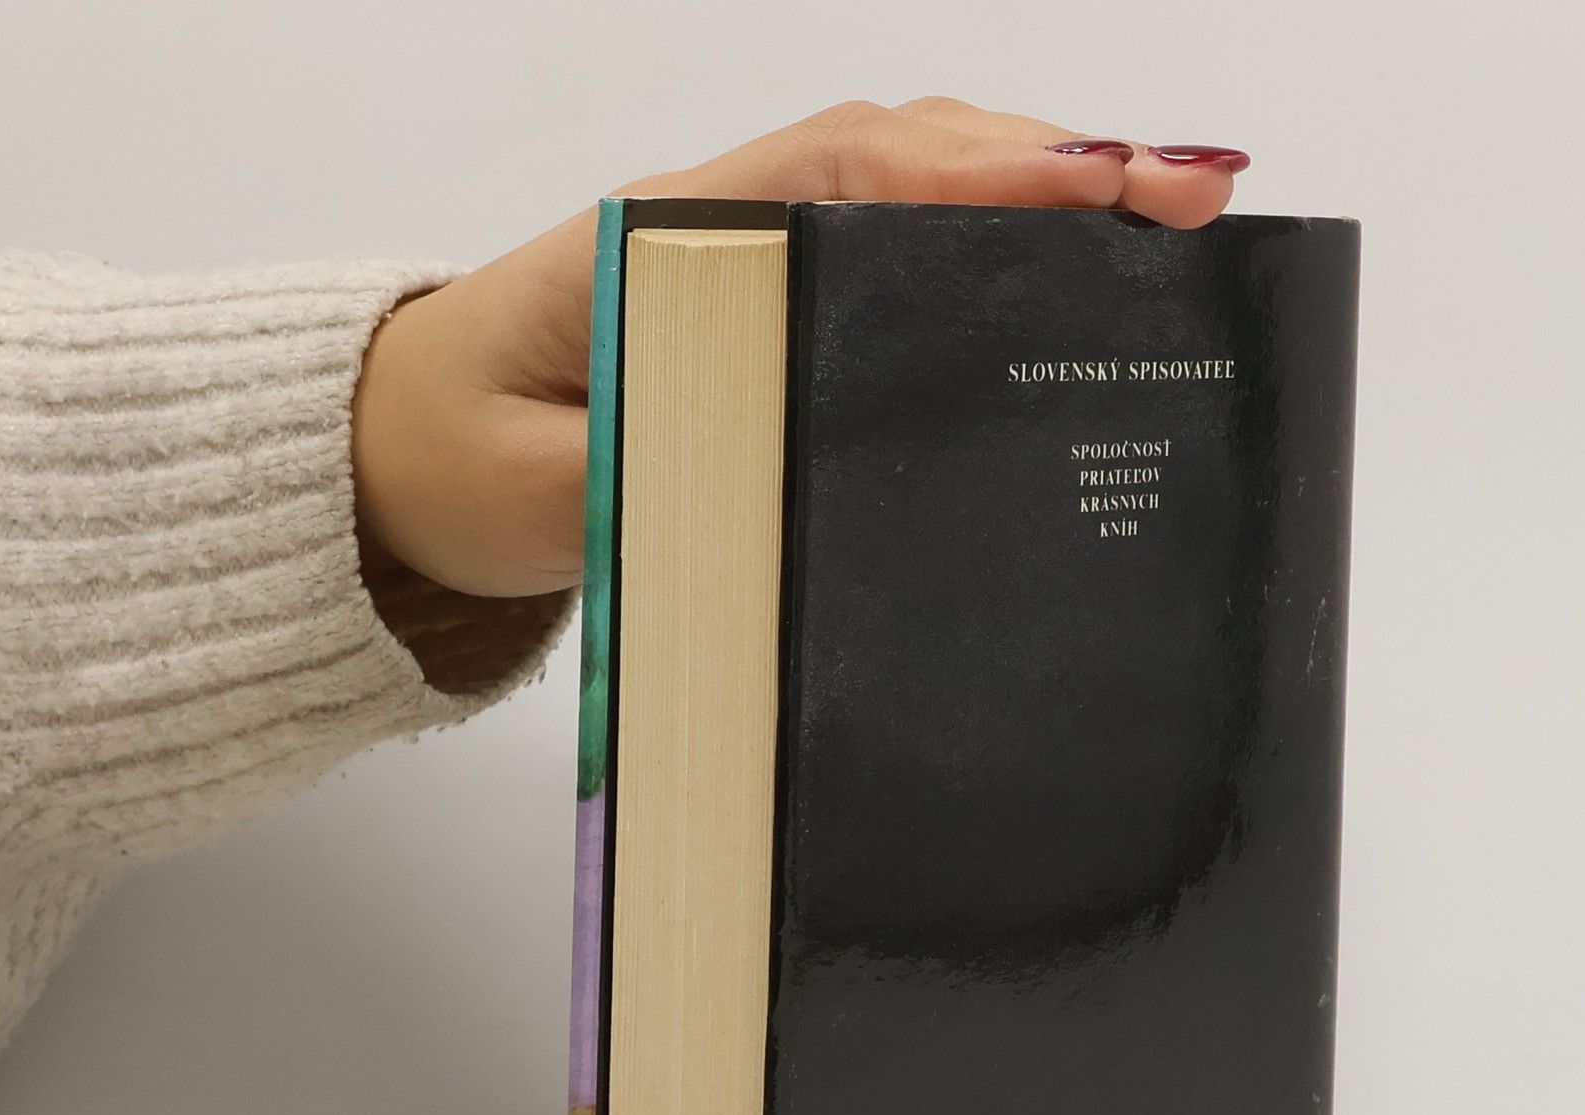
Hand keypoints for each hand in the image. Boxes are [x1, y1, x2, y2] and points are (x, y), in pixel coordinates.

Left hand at [352, 99, 1248, 600]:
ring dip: (1031, 185)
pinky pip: (881, 238)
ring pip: (906, 182)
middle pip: (906, 154)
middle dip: (1054, 167)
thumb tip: (779, 469)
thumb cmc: (455, 461)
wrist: (389, 455)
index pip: (848, 178)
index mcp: (665, 245)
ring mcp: (742, 251)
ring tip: (1168, 211)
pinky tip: (1056, 263)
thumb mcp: (544, 490)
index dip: (984, 178)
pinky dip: (978, 232)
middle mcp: (717, 222)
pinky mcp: (758, 298)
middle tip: (1195, 195)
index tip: (1107, 185)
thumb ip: (648, 473)